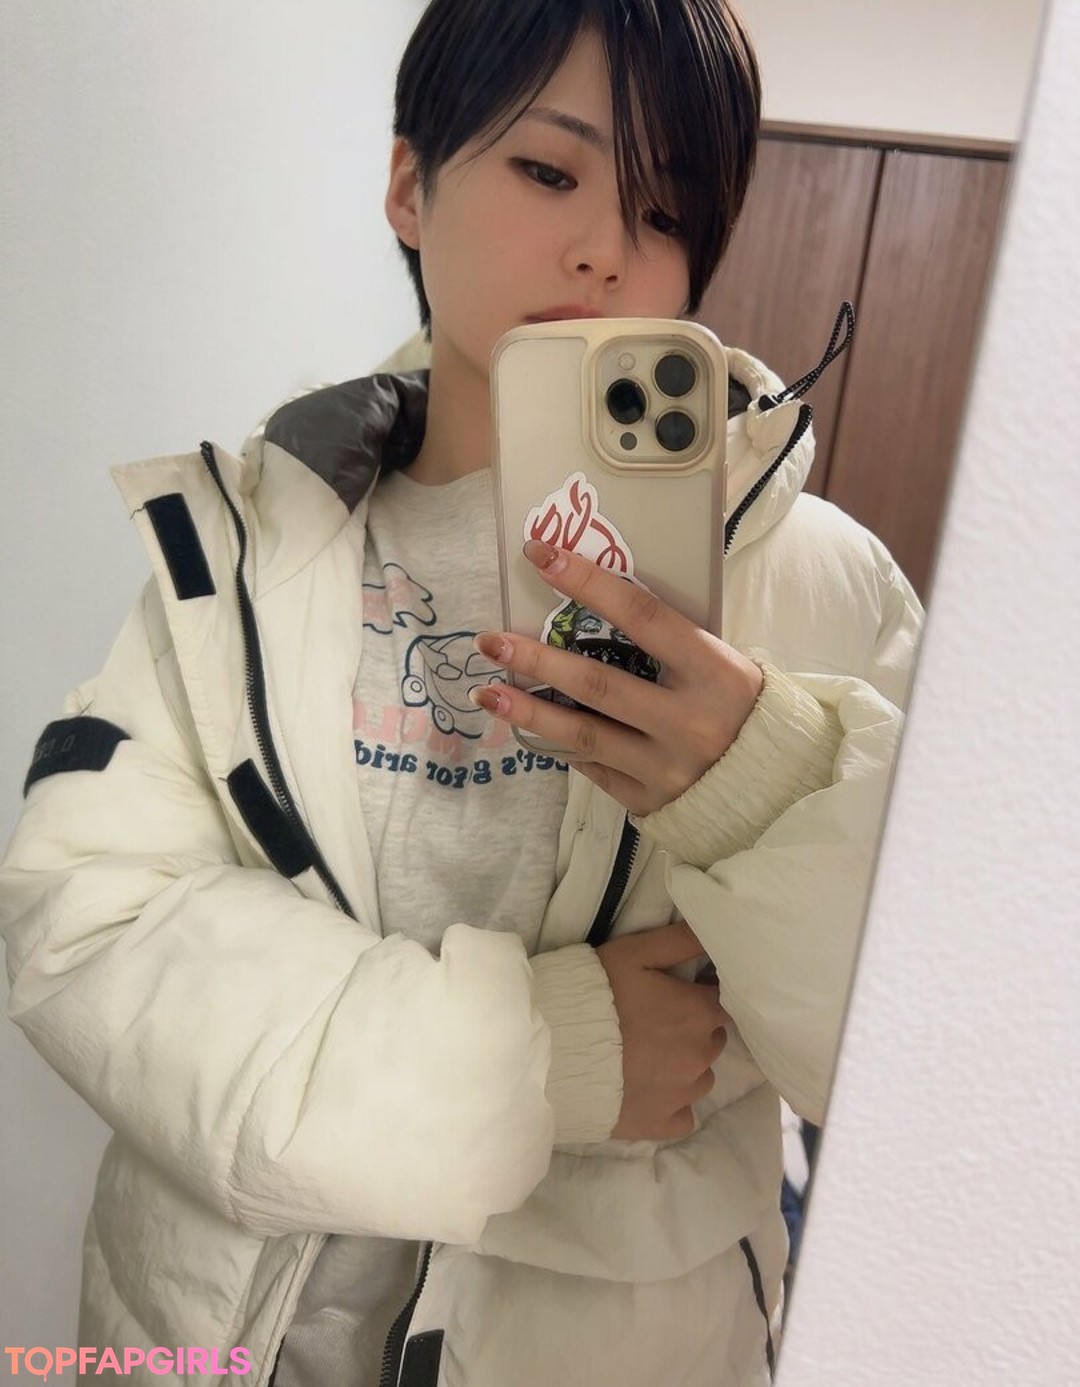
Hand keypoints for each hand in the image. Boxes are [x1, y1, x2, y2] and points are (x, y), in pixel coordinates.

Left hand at [471, 540, 762, 814]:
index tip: (541, 555)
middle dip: (537, 660)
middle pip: (598, 684)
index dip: (588, 583)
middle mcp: (689, 722)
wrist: (780, 789)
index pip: (643, 618)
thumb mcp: (725, 666)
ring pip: (584, 735)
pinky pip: (593, 768)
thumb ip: (672, 644)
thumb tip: (596, 601)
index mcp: (716, 673)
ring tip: (486, 693)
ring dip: (529, 712)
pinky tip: (527, 727)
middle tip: (490, 641)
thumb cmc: (744, 710)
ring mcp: (667, 767)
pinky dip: (559, 745)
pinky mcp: (649, 802)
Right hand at [595, 921, 728, 1141]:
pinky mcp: (662, 1123)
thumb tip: (716, 928)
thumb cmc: (597, 994)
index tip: (679, 994)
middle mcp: (700, 1055)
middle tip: (656, 1022)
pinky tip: (647, 1088)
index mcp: (699, 1013)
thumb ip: (681, 940)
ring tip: (647, 1056)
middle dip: (693, 1029)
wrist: (556, 1050)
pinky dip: (672, 1103)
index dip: (702, 995)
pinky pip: (684, 1115)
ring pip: (701, 1076)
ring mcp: (683, 1093)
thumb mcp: (635, 953)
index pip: (723, 1000)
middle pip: (713, 1039)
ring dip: (684, 1066)